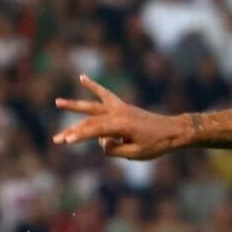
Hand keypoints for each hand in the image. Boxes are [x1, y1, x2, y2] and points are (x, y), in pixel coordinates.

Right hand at [53, 75, 187, 159]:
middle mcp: (118, 113)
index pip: (94, 131)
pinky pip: (105, 94)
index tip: (66, 142)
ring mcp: (119, 108)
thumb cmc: (158, 144)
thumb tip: (101, 142)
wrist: (174, 131)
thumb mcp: (136, 154)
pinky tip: (82, 77)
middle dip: (72, 131)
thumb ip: (114, 149)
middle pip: (89, 121)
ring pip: (92, 106)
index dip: (79, 137)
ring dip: (74, 105)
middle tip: (57, 140)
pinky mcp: (122, 106)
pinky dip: (94, 86)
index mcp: (121, 125)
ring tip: (57, 102)